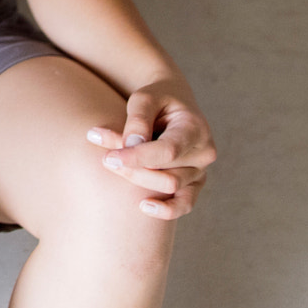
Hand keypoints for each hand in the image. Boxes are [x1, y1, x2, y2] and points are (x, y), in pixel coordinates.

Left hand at [88, 78, 217, 219]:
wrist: (171, 104)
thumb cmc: (156, 99)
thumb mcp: (144, 98)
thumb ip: (137, 119)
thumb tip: (130, 145)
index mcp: (195, 128)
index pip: (167, 150)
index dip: (138, 157)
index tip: (109, 158)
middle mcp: (203, 153)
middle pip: (166, 173)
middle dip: (132, 167)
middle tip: (105, 157)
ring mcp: (200, 170)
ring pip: (169, 187)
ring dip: (136, 178)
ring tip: (110, 161)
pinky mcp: (193, 183)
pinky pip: (185, 204)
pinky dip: (166, 209)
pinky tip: (143, 207)